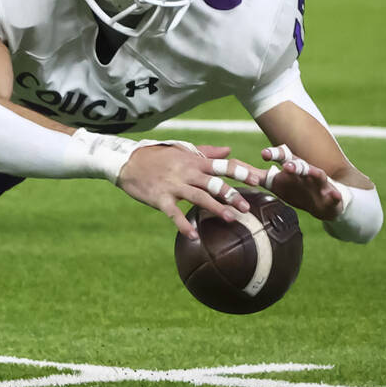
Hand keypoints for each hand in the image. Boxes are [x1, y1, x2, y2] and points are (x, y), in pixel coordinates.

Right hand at [117, 144, 266, 239]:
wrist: (128, 162)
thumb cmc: (157, 157)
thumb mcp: (182, 150)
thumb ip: (207, 152)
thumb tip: (229, 150)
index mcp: (194, 161)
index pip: (222, 166)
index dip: (240, 173)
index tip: (257, 180)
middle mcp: (186, 172)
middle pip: (213, 183)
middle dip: (232, 195)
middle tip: (247, 208)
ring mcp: (173, 185)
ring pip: (199, 196)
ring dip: (216, 208)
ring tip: (231, 219)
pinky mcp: (160, 198)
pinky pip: (173, 213)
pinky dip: (183, 224)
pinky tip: (194, 235)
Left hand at [261, 144, 344, 219]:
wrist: (322, 204)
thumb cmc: (294, 189)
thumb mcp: (273, 182)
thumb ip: (254, 174)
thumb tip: (231, 165)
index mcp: (292, 167)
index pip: (284, 156)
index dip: (275, 154)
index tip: (264, 155)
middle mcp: (305, 171)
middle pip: (299, 164)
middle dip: (293, 163)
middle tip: (285, 165)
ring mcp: (319, 183)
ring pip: (317, 174)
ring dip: (310, 172)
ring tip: (306, 171)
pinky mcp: (331, 196)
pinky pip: (335, 195)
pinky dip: (335, 194)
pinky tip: (335, 194)